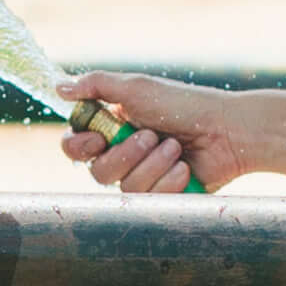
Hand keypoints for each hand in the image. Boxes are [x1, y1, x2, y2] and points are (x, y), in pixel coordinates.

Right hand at [61, 69, 235, 193]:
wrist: (227, 131)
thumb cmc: (185, 105)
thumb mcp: (138, 88)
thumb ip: (96, 85)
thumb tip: (58, 86)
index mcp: (112, 127)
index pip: (75, 146)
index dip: (80, 148)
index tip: (98, 140)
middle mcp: (122, 154)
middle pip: (97, 172)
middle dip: (127, 154)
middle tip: (152, 135)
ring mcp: (142, 176)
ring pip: (125, 187)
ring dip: (154, 165)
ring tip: (177, 148)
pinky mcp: (161, 196)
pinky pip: (149, 200)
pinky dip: (169, 181)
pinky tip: (185, 168)